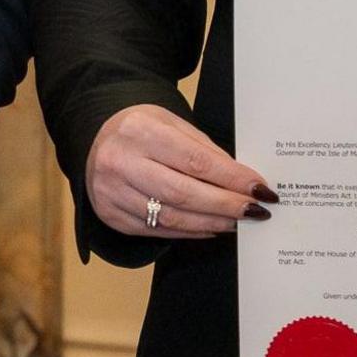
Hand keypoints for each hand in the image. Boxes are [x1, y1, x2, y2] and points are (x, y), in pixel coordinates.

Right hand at [83, 103, 275, 238]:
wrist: (95, 140)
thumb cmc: (141, 130)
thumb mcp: (171, 124)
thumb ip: (205, 150)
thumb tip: (242, 181)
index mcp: (139, 131)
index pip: (195, 160)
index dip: (232, 179)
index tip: (260, 189)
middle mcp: (121, 161)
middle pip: (183, 193)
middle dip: (226, 205)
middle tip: (255, 211)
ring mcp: (112, 192)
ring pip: (171, 217)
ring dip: (211, 222)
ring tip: (237, 221)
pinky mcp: (111, 215)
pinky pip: (157, 230)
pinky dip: (189, 231)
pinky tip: (209, 227)